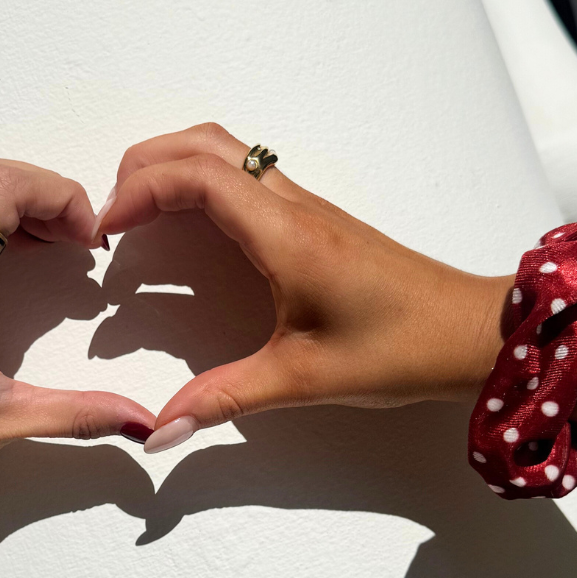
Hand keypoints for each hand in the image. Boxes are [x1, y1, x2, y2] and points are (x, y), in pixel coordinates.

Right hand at [98, 124, 507, 451]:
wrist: (470, 334)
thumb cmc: (398, 350)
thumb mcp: (301, 380)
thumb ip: (223, 399)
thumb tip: (160, 433)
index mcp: (285, 235)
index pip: (196, 176)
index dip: (138, 192)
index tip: (106, 234)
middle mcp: (292, 206)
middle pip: (203, 144)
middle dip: (144, 166)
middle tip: (110, 218)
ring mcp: (306, 208)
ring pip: (226, 153)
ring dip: (172, 169)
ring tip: (137, 219)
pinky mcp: (314, 223)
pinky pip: (246, 180)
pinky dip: (202, 187)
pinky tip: (188, 234)